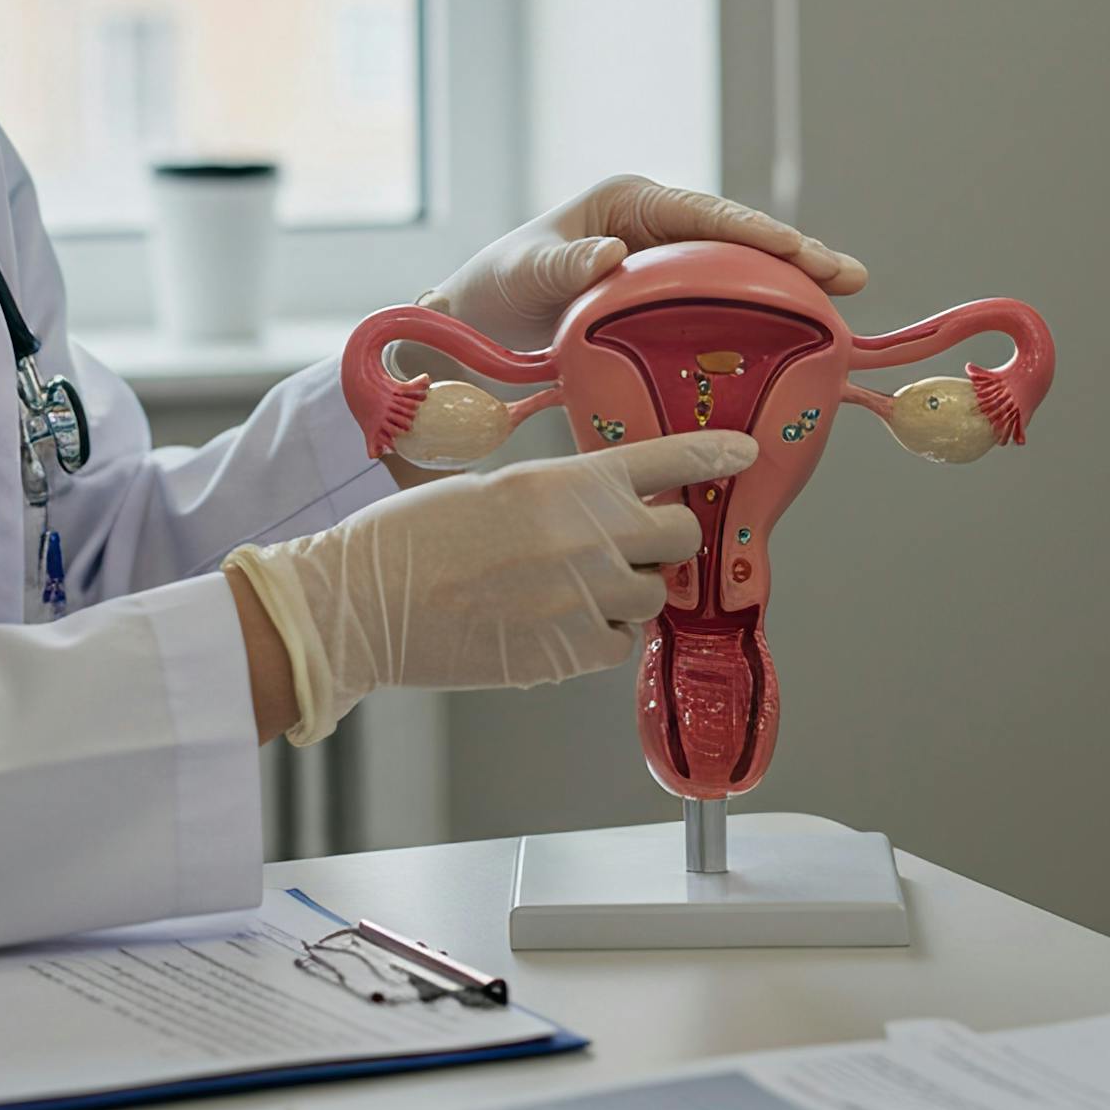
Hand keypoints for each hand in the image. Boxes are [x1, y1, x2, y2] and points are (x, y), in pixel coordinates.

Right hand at [222, 430, 756, 742]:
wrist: (367, 604)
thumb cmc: (413, 541)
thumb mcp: (494, 489)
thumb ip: (559, 497)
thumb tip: (597, 514)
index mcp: (566, 481)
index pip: (666, 460)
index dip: (711, 456)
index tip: (742, 456)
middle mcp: (589, 536)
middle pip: (679, 538)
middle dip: (664, 543)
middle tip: (630, 549)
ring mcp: (584, 598)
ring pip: (650, 598)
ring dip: (624, 593)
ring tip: (564, 590)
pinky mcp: (570, 652)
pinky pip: (618, 645)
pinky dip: (598, 638)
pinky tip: (551, 625)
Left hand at [427, 176, 868, 351]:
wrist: (477, 322)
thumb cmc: (496, 286)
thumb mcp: (525, 272)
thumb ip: (564, 263)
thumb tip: (609, 255)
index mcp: (630, 202)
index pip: (705, 213)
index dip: (757, 231)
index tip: (799, 250)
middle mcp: (656, 226)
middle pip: (738, 238)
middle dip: (794, 255)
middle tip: (849, 277)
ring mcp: (666, 263)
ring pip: (738, 270)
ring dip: (788, 285)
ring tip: (844, 303)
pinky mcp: (665, 299)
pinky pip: (720, 304)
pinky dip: (758, 315)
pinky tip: (794, 337)